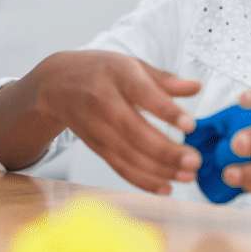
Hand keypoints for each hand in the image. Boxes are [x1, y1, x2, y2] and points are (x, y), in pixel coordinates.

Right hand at [31, 51, 201, 194]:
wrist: (54, 84)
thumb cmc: (100, 71)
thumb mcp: (131, 64)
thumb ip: (164, 79)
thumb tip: (196, 87)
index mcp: (117, 74)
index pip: (143, 94)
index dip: (166, 112)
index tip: (191, 126)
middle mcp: (104, 102)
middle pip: (135, 131)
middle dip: (166, 151)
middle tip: (194, 161)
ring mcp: (97, 127)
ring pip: (128, 154)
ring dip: (159, 170)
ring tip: (187, 176)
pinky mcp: (95, 146)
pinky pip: (119, 166)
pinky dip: (142, 180)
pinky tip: (165, 187)